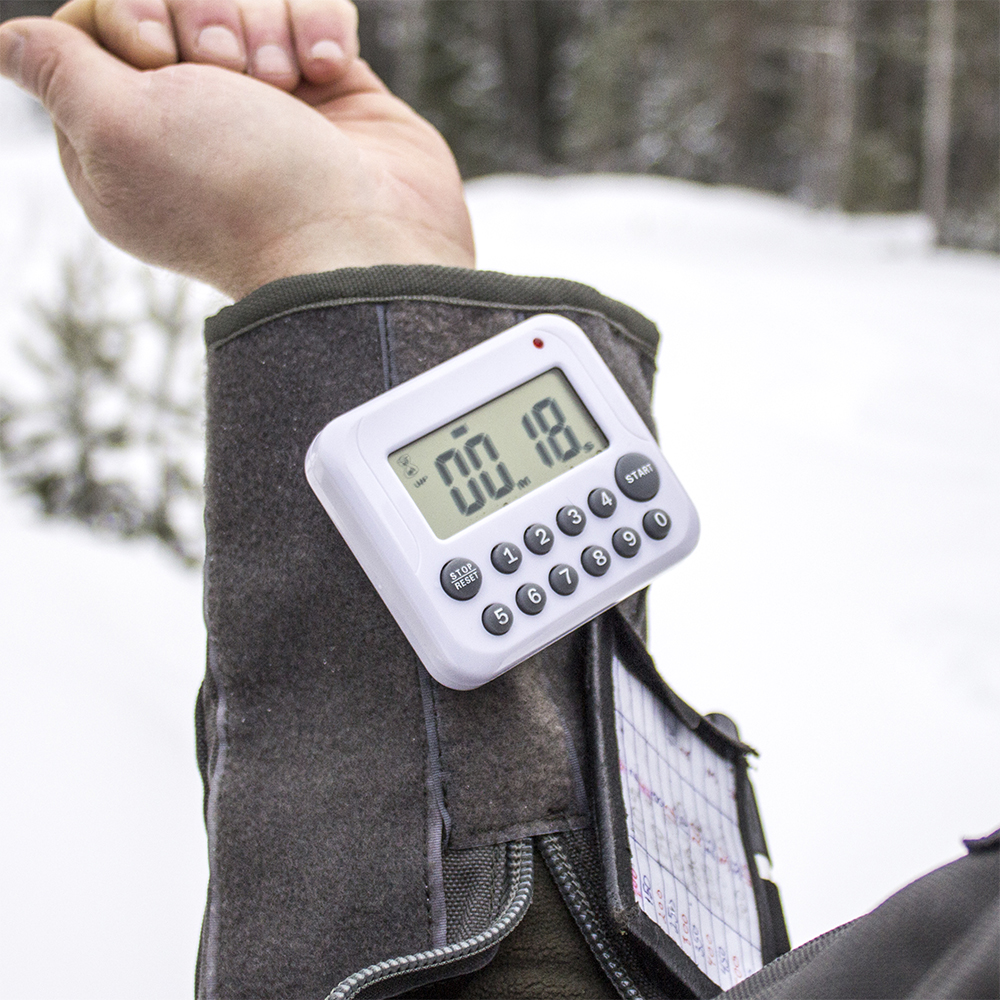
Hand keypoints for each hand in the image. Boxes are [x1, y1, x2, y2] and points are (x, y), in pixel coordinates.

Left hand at [0, 0, 474, 297]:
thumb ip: (54, 67)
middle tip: (230, 73)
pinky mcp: (330, 94)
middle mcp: (195, 118)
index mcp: (125, 138)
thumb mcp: (115, 126)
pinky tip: (325, 74)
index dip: (129, 10)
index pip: (100, 21)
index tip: (158, 55)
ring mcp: (268, 105)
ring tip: (286, 85)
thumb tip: (7, 42)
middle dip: (203, 12)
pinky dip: (318, 28)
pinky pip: (314, 9)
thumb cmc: (238, 189)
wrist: (360, 239)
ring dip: (265, 24)